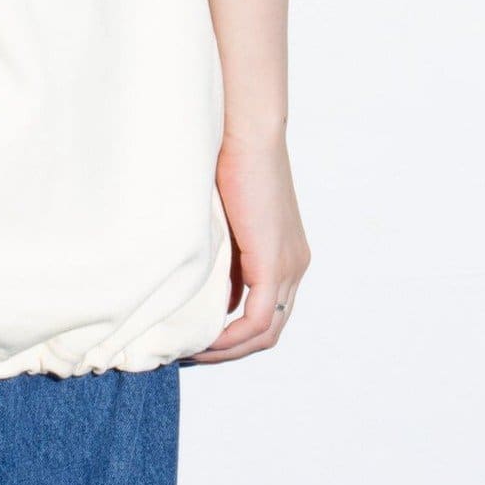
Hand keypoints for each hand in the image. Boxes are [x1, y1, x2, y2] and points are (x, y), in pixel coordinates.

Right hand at [189, 131, 310, 362]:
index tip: (194, 336)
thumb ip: (220, 248)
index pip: (265, 310)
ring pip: (265, 333)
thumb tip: (199, 278)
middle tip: (189, 353)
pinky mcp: (275, 263)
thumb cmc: (227, 157)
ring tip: (190, 354)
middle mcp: (296, 265)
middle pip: (268, 330)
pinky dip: (229, 338)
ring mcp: (290, 266)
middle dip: (228, 349)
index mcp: (286, 252)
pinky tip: (202, 342)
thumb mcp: (223, 215)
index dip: (231, 332)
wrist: (245, 130)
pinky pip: (256, 321)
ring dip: (227, 350)